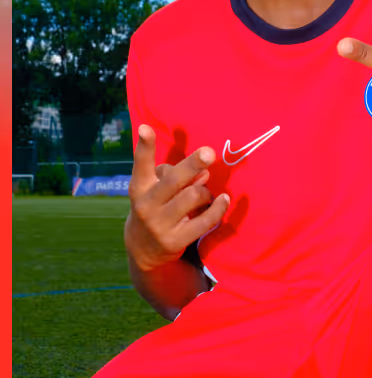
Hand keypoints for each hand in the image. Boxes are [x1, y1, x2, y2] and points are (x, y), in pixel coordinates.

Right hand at [125, 125, 229, 271]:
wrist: (142, 249)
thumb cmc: (154, 206)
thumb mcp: (156, 189)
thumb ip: (176, 176)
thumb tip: (204, 172)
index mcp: (140, 187)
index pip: (141, 164)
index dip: (144, 146)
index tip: (145, 128)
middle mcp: (147, 205)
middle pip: (174, 180)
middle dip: (193, 164)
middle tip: (209, 152)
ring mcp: (160, 224)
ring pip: (192, 196)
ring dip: (206, 191)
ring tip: (206, 194)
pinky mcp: (175, 241)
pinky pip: (205, 220)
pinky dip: (218, 208)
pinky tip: (224, 200)